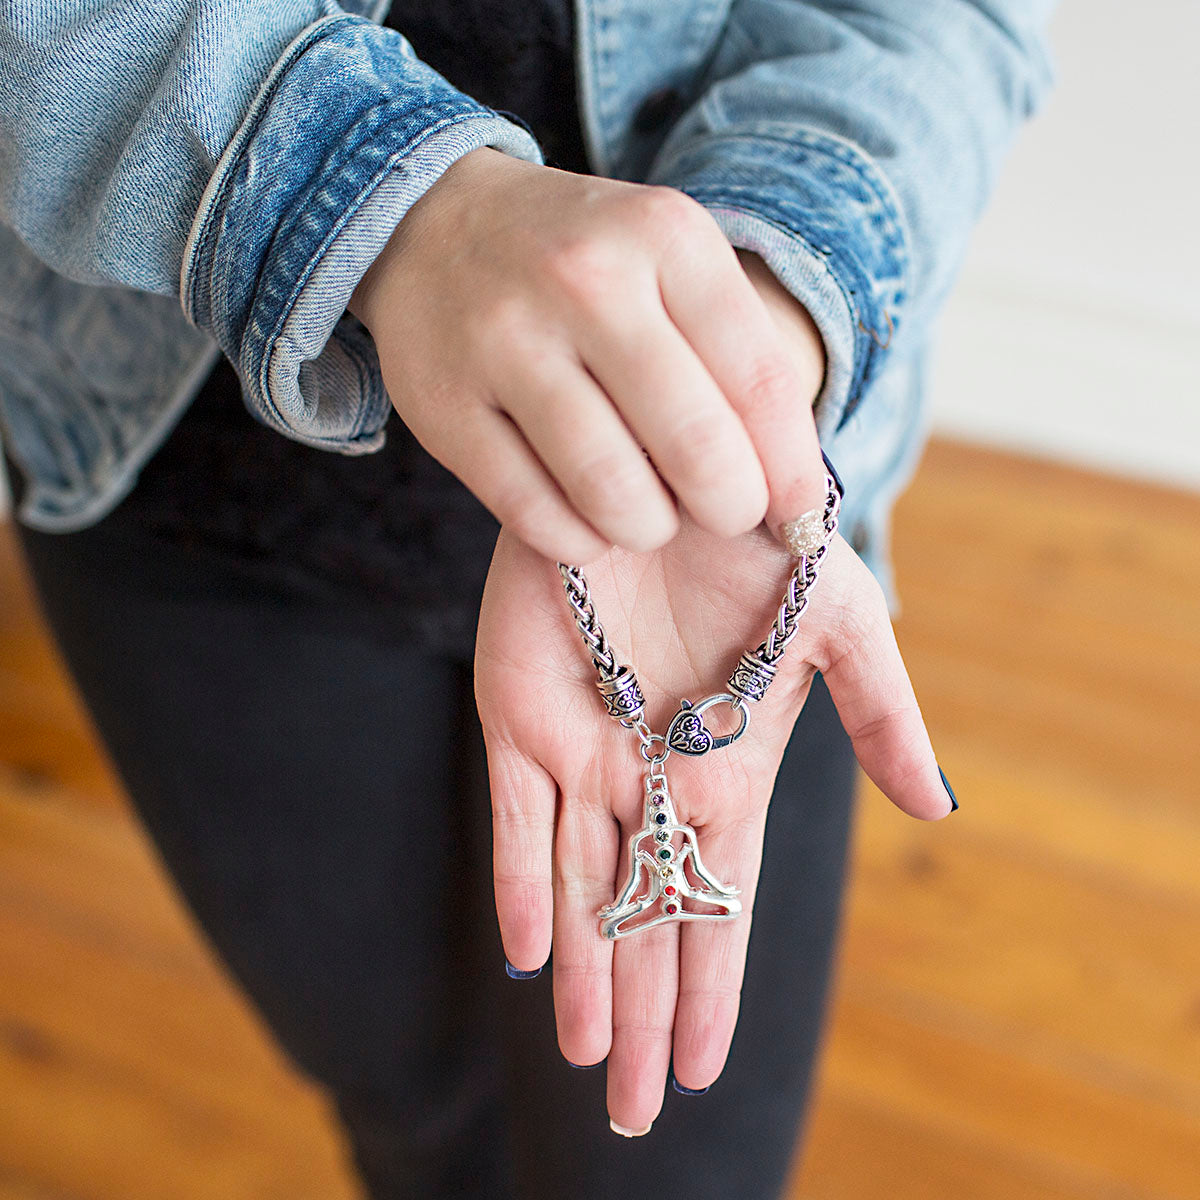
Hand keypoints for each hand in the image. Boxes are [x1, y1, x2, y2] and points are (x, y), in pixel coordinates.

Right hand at [349, 146, 827, 563]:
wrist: (430, 224)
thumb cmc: (581, 265)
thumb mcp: (666, 264)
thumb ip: (732, 356)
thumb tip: (791, 488)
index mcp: (663, 237)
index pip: (762, 383)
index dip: (793, 472)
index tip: (801, 519)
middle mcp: (584, 280)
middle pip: (697, 448)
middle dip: (729, 508)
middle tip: (723, 515)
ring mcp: (505, 342)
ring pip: (614, 494)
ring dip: (649, 528)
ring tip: (649, 517)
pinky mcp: (446, 405)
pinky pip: (536, 515)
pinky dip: (577, 540)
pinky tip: (587, 523)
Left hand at [475, 517, 951, 1134]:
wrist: (672, 467)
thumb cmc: (764, 542)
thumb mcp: (840, 621)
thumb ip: (881, 713)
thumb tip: (938, 809)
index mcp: (725, 773)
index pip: (720, 903)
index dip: (713, 985)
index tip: (705, 1068)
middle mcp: (651, 779)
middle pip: (648, 918)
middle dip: (647, 1012)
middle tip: (639, 1114)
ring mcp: (583, 748)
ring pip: (583, 885)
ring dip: (588, 975)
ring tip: (592, 1066)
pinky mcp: (521, 709)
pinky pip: (518, 813)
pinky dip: (524, 883)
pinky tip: (532, 957)